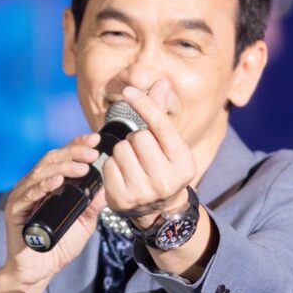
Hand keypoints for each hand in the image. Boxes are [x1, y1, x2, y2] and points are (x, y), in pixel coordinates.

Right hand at [0, 134, 106, 291]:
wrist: (39, 272)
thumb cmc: (58, 247)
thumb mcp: (84, 224)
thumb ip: (93, 206)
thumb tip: (108, 185)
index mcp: (48, 185)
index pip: (62, 158)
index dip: (76, 145)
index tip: (95, 140)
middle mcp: (34, 185)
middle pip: (52, 160)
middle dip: (74, 153)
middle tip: (93, 152)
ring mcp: (22, 196)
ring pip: (41, 172)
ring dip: (63, 167)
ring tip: (82, 167)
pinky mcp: (15, 210)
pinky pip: (28, 194)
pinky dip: (43, 185)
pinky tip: (57, 181)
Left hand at [102, 80, 196, 229]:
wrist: (159, 210)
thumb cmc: (163, 166)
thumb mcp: (168, 144)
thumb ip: (161, 113)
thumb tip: (161, 82)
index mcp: (183, 163)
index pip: (161, 126)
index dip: (144, 105)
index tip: (129, 91)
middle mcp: (166, 181)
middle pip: (138, 137)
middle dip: (136, 138)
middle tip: (143, 152)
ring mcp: (143, 193)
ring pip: (121, 149)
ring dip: (123, 151)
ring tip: (134, 164)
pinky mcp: (122, 200)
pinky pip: (108, 164)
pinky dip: (112, 165)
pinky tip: (123, 175)